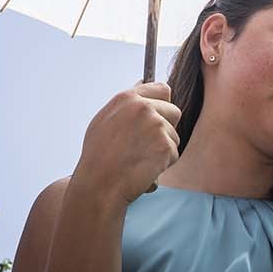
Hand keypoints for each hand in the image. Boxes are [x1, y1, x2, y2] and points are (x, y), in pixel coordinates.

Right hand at [72, 80, 181, 208]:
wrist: (99, 185)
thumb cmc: (98, 157)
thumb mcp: (103, 121)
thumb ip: (125, 105)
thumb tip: (141, 86)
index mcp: (127, 98)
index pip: (162, 89)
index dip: (162, 104)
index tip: (158, 116)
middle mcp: (143, 108)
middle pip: (174, 111)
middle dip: (165, 128)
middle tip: (145, 145)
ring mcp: (156, 125)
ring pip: (174, 136)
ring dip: (162, 149)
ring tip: (138, 159)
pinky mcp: (165, 145)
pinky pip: (173, 154)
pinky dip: (162, 165)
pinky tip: (143, 169)